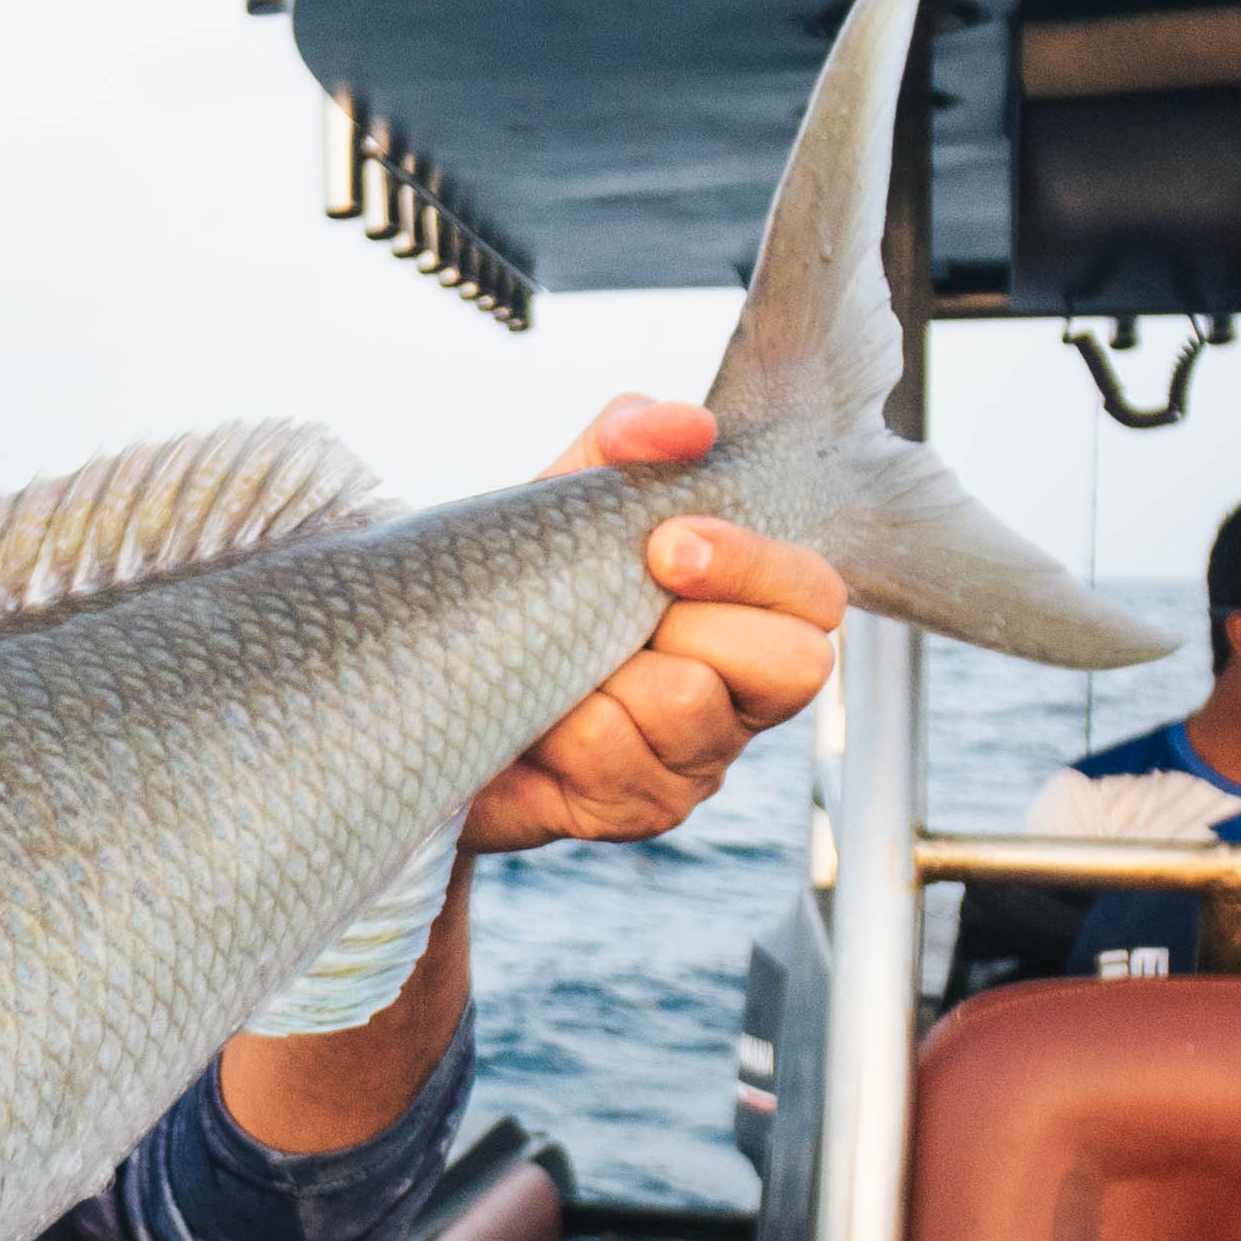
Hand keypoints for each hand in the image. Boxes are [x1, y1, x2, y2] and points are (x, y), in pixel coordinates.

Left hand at [460, 396, 842, 856]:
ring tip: (563, 668)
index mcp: (750, 616)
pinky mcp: (632, 813)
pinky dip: (556, 724)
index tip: (666, 544)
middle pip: (792, 666)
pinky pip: (609, 758)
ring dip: (605, 673)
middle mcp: (741, 697)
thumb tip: (687, 427)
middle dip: (690, 625)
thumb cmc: (524, 585)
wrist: (424, 679)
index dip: (754, 566)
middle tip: (616, 616)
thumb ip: (631, 440)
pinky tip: (534, 719)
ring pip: (687, 707)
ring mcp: (693, 764)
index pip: (816, 598)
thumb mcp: (571, 495)